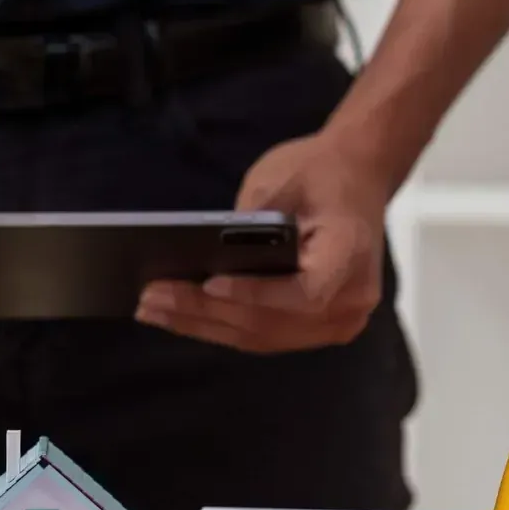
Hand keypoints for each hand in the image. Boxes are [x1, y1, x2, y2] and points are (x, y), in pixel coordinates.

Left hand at [136, 131, 387, 352]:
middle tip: (150, 299)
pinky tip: (179, 315)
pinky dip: (220, 326)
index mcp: (352, 257)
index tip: (208, 285)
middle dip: (204, 312)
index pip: (303, 293)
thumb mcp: (281, 181)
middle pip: (270, 323)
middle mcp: (351, 302)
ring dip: (203, 326)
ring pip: (260, 337)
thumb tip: (198, 262)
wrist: (358, 176)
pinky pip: (264, 336)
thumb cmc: (319, 171)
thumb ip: (248, 224)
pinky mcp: (315, 328)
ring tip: (153, 311)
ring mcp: (337, 322)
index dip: (254, 295)